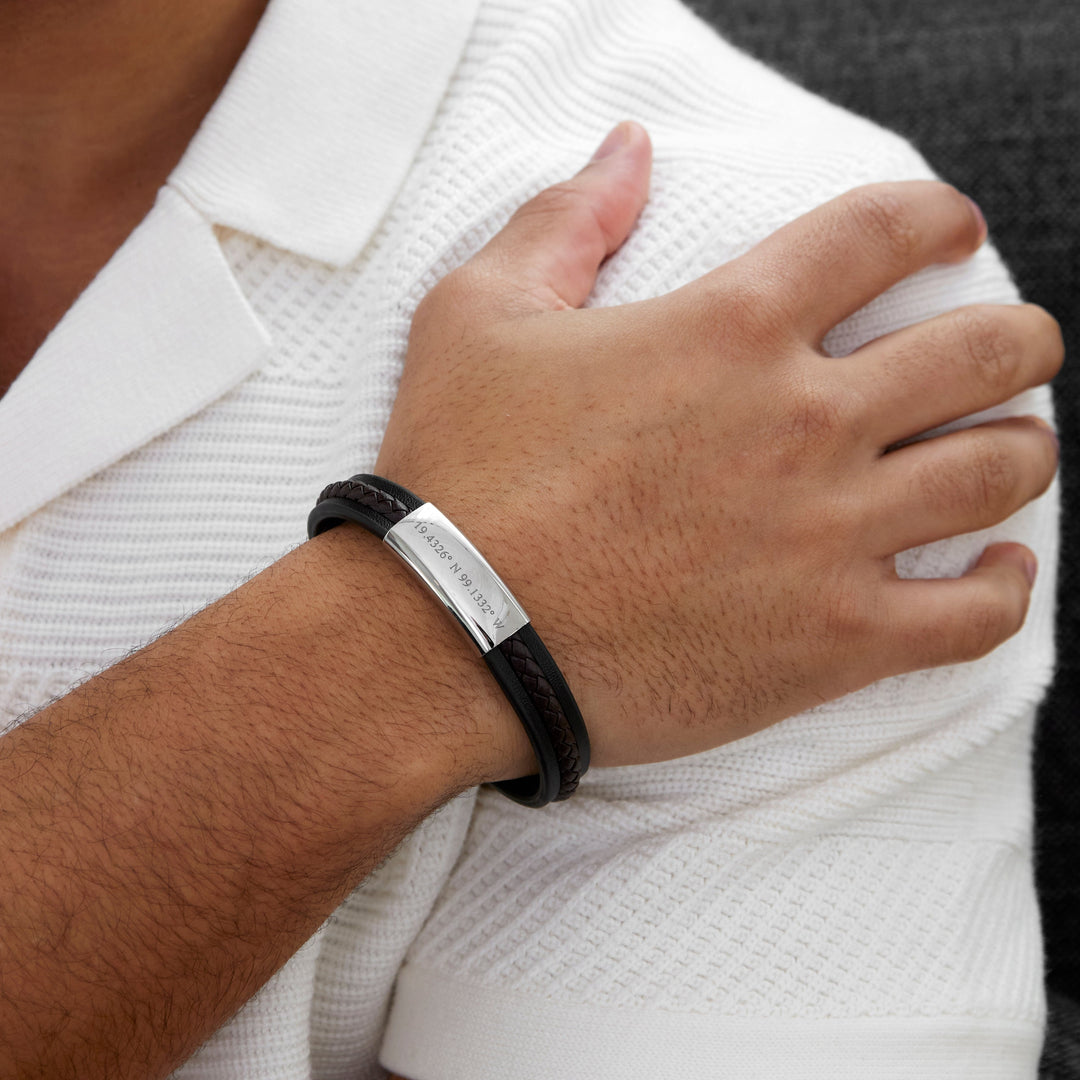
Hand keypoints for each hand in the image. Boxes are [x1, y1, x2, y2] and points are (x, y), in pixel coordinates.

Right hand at [376, 121, 1060, 771]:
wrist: (446, 637)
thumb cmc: (457, 477)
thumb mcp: (479, 317)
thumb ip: (566, 221)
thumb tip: (626, 149)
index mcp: (729, 328)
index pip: (883, 233)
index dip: (937, 219)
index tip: (952, 234)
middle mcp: (803, 421)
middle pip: (983, 352)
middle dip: (1018, 339)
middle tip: (1015, 349)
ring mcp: (829, 535)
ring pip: (1001, 473)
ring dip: (1022, 450)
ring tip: (1010, 450)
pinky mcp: (831, 643)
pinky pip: (975, 614)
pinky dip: (1008, 586)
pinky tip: (1002, 567)